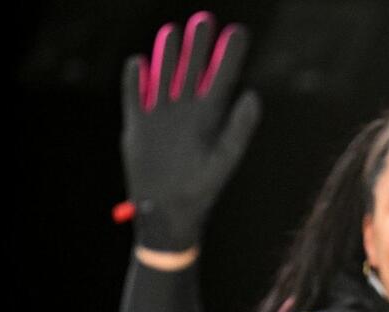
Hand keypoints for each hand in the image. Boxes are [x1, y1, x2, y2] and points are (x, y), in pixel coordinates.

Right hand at [121, 11, 261, 250]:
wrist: (168, 213)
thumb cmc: (202, 190)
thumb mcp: (224, 159)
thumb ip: (239, 127)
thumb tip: (254, 94)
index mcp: (211, 118)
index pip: (222, 78)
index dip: (229, 55)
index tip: (238, 31)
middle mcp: (187, 111)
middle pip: (192, 69)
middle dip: (197, 46)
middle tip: (203, 20)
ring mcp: (161, 116)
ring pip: (163, 76)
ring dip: (167, 55)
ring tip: (173, 32)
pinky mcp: (137, 125)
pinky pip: (134, 96)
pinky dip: (135, 81)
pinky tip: (139, 63)